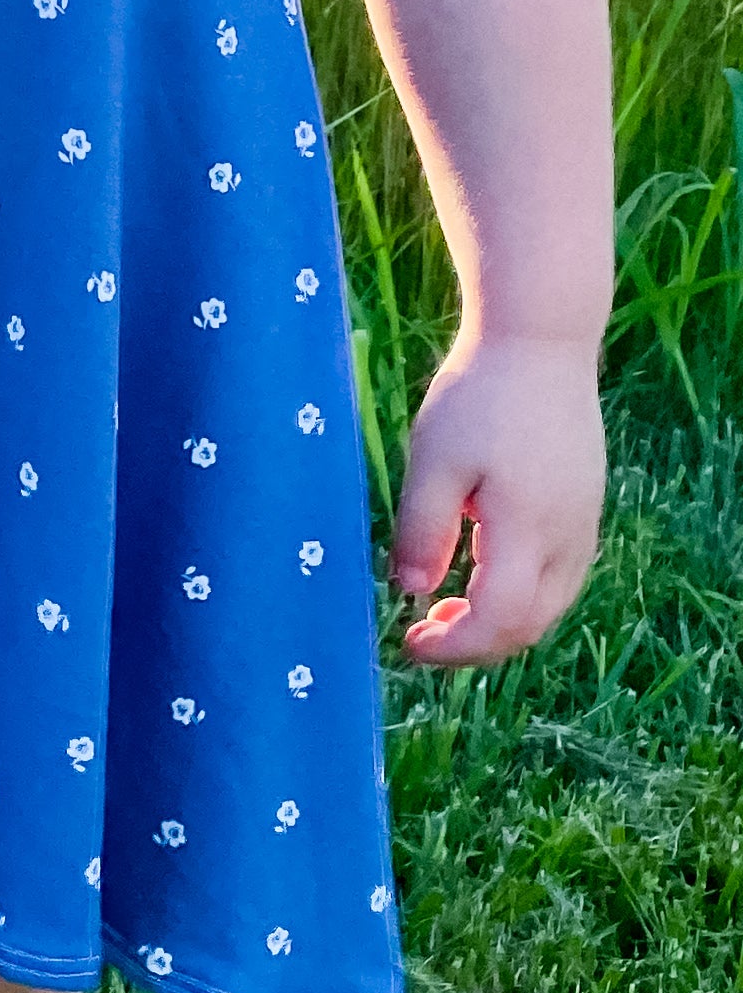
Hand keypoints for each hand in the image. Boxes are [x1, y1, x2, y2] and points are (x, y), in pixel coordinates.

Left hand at [390, 332, 603, 664]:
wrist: (539, 344)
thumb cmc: (478, 397)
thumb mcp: (432, 461)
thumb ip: (422, 531)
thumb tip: (410, 591)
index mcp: (530, 529)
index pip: (501, 620)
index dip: (455, 648)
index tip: (408, 644)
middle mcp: (569, 538)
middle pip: (531, 625)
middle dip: (474, 644)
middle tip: (419, 633)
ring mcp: (584, 525)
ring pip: (549, 606)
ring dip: (498, 622)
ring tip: (441, 608)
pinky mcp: (585, 511)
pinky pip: (558, 577)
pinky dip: (519, 595)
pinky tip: (477, 574)